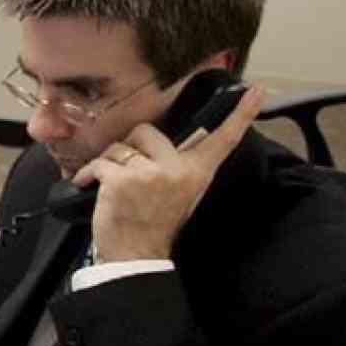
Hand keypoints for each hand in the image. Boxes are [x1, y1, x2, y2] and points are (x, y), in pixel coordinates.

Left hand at [71, 86, 265, 261]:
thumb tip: (166, 141)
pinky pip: (99, 162)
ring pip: (119, 148)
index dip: (241, 114)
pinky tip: (88, 185)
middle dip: (131, 147)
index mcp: (198, 172)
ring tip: (117, 188)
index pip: (223, 139)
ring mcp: (150, 174)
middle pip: (146, 131)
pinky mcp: (121, 180)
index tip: (257, 90)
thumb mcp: (181, 193)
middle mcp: (178, 170)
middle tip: (132, 174)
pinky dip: (88, 173)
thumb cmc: (154, 222)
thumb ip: (180, 165)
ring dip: (110, 163)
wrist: (136, 255)